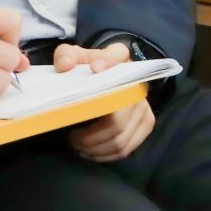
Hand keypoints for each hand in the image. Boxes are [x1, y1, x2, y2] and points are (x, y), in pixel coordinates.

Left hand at [56, 42, 155, 161]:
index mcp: (119, 57)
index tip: (94, 69)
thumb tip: (64, 66)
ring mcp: (144, 103)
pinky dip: (108, 155)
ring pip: (121, 138)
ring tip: (80, 147)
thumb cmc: (86, 68)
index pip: (117, 55)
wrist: (105, 76)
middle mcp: (136, 81)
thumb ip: (65, 56)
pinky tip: (92, 152)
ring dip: (97, 149)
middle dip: (91, 136)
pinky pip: (129, 146)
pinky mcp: (147, 121)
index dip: (107, 62)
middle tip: (73, 139)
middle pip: (117, 117)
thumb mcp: (72, 57)